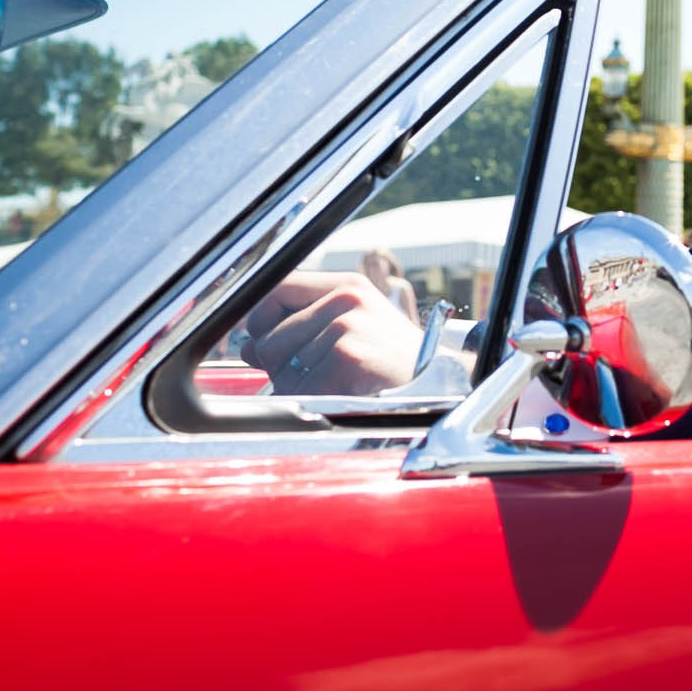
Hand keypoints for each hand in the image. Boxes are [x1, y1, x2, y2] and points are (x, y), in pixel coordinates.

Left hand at [239, 270, 423, 393]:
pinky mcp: (346, 358)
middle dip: (280, 365)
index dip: (261, 321)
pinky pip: (298, 391)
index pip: (274, 290)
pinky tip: (341, 398)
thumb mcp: (355, 327)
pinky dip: (311, 404)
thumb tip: (249, 345)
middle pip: (268, 338)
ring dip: (298, 388)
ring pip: (279, 368)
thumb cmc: (394, 362)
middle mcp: (345, 299)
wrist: (442, 386)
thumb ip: (301, 327)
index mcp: (346, 285)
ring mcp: (345, 327)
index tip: (266, 341)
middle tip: (320, 373)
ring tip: (338, 384)